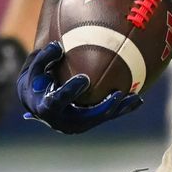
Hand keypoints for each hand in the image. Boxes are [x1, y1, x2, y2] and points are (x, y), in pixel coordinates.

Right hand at [17, 41, 143, 134]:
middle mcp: (63, 121)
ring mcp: (76, 125)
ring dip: (119, 109)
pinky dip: (121, 109)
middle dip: (104, 107)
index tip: (84, 79)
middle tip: (118, 94)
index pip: (58, 101)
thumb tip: (58, 46)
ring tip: (135, 98)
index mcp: (46, 108)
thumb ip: (44, 57)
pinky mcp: (87, 123)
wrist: (37, 102)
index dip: (71, 91)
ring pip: (100, 119)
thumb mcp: (33, 68)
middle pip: (86, 117)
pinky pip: (106, 116)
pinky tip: (137, 99)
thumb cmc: (36, 81)